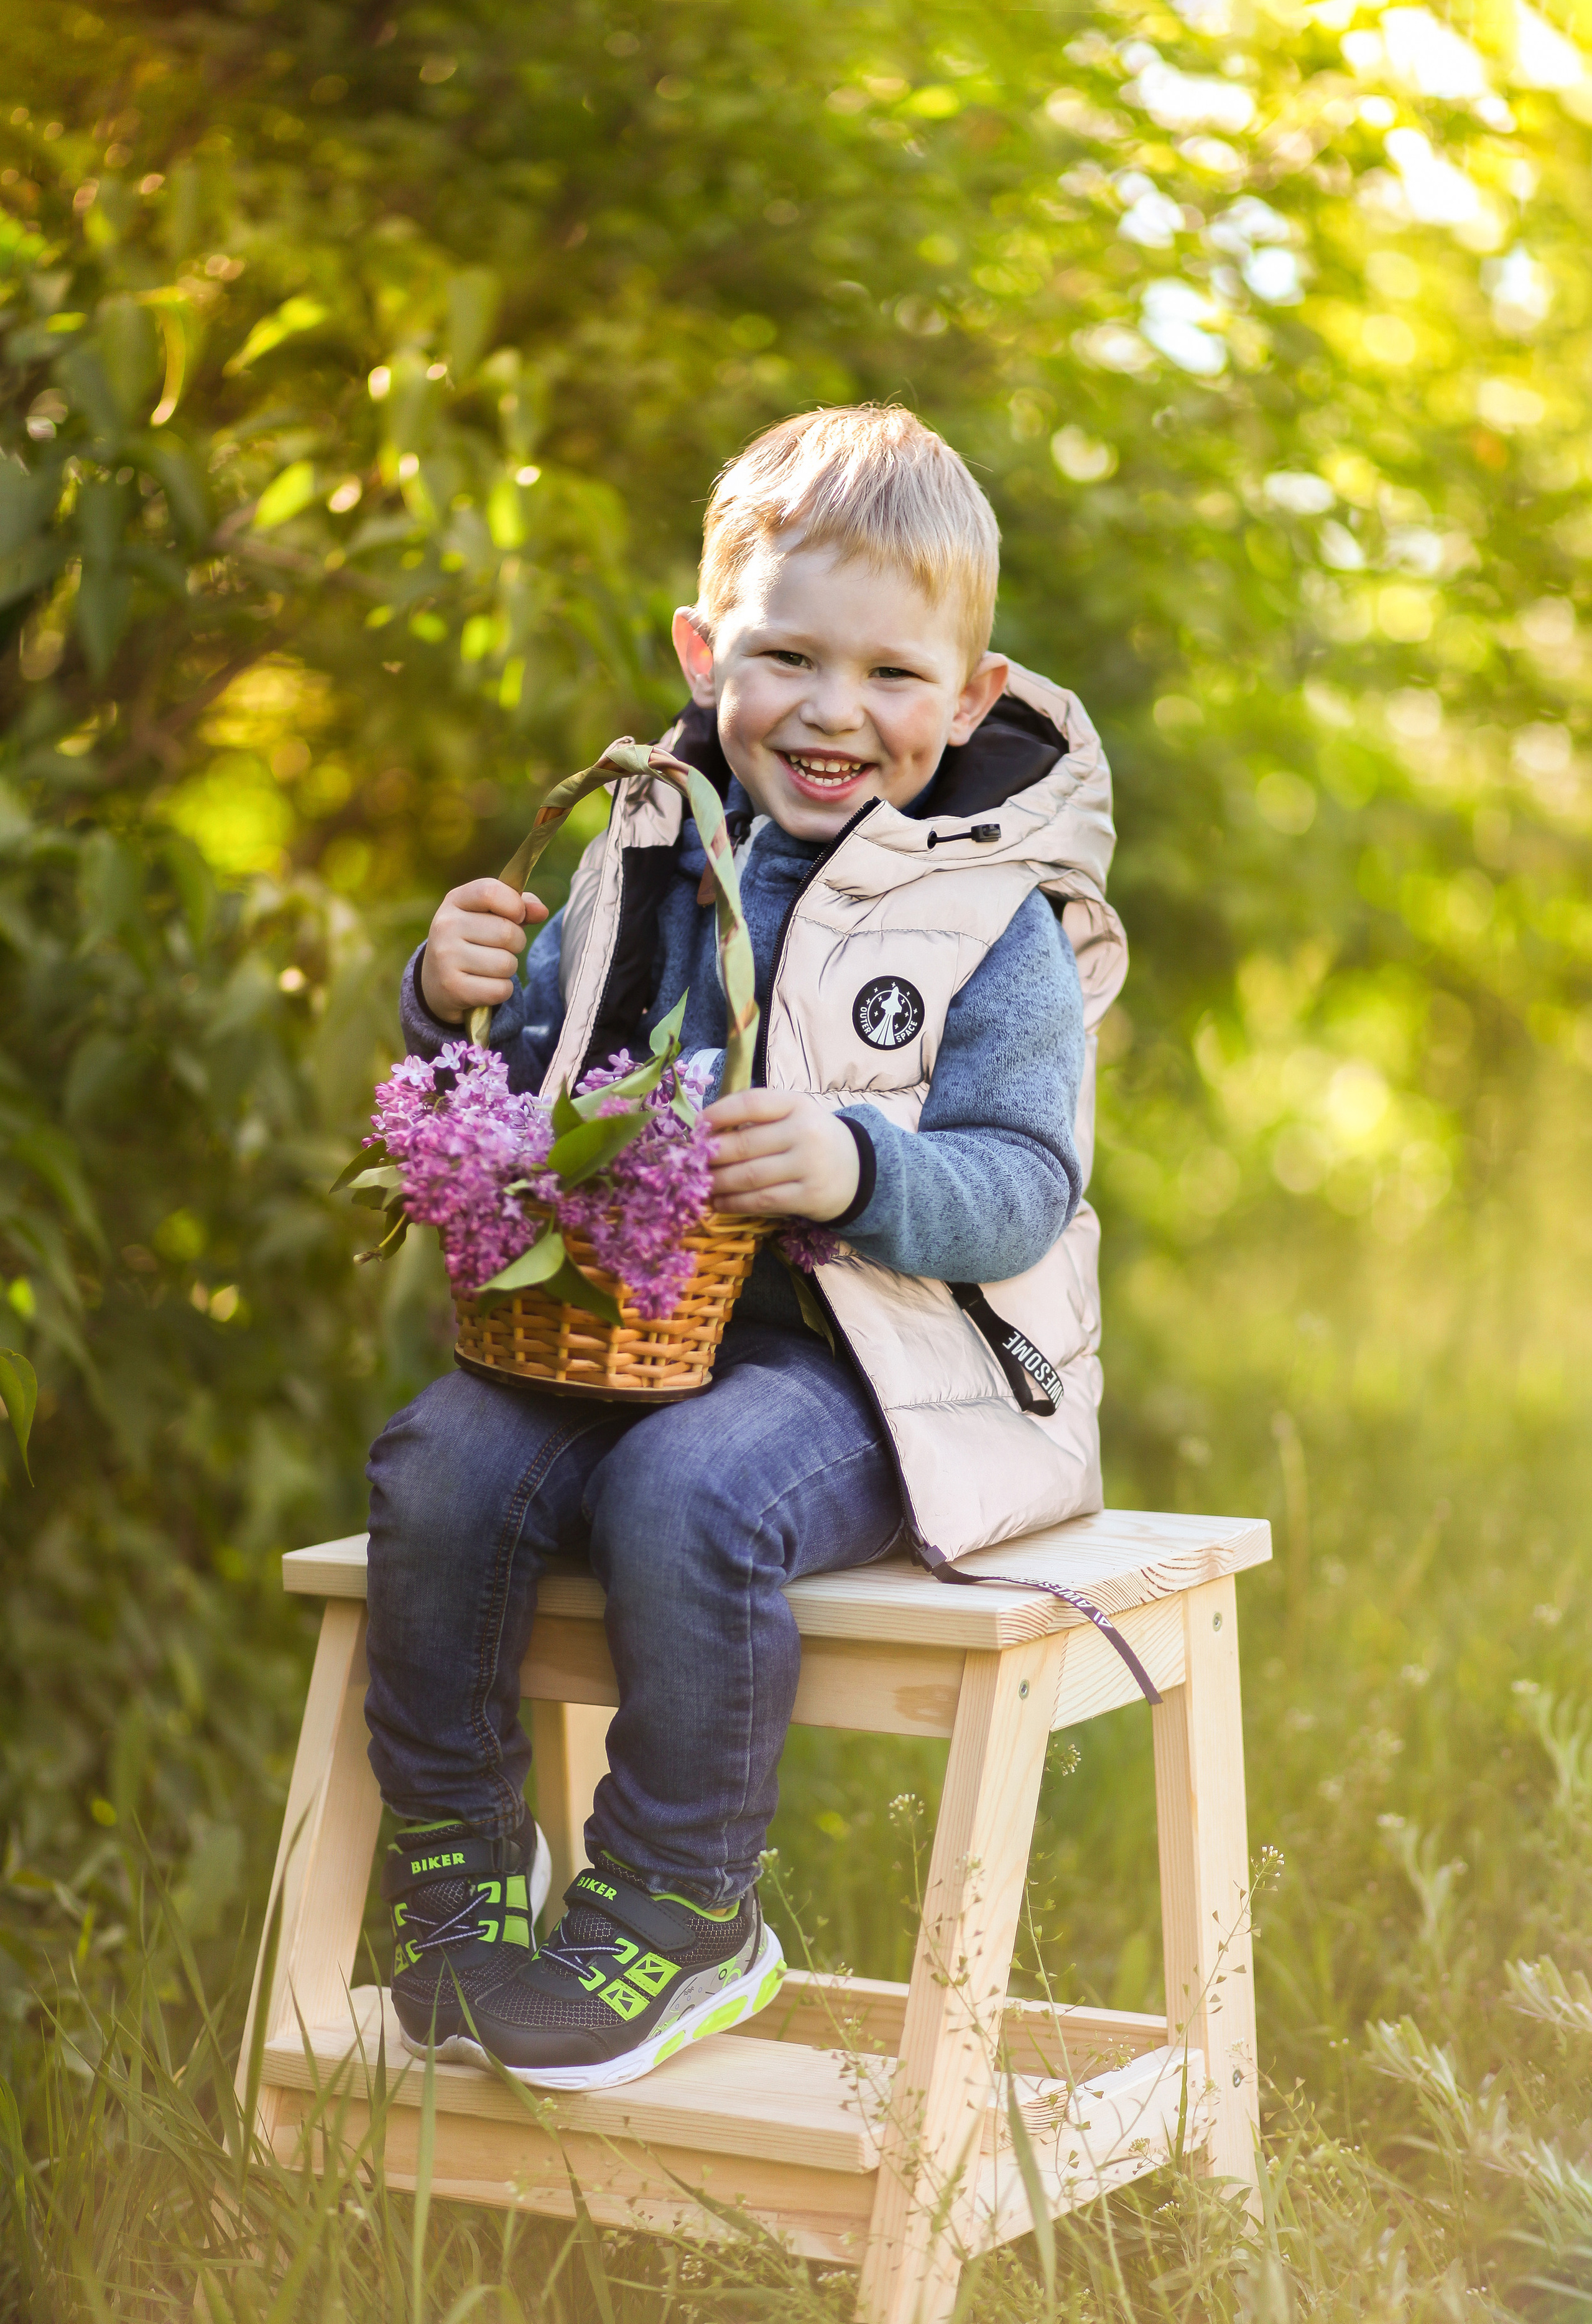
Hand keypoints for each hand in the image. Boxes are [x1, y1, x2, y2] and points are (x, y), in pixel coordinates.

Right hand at [419, 879, 547, 1023]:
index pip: (491, 891)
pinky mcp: (452, 988)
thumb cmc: (473, 941)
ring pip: (507, 964)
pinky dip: (501, 990)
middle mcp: (445, 926)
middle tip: (500, 948)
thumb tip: (541, 911)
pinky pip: (501, 989)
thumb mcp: (489, 916)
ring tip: (489, 968)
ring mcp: (445, 957)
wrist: (436, 982)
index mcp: (455, 901)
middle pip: (508, 932)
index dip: (515, 905)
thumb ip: (518, 907)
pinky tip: (484, 985)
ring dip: (508, 969)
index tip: (517, 916)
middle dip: (516, 944)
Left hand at [704, 1089, 859, 1220]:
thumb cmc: (813, 1139)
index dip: (719, 1114)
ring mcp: (809, 1166)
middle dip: (711, 1154)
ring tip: (701, 1184)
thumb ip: (758, 1118)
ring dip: (718, 1182)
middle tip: (692, 1162)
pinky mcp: (809, 1196)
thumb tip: (707, 1131)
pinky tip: (720, 1203)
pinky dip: (735, 1203)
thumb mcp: (794, 1115)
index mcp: (798, 1104)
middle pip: (745, 1144)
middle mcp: (805, 1132)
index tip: (698, 1125)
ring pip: (749, 1176)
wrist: (857, 1171)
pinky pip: (762, 1201)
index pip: (751, 1103)